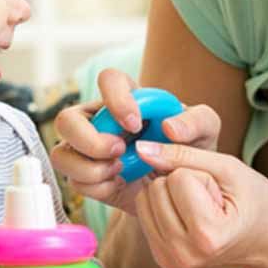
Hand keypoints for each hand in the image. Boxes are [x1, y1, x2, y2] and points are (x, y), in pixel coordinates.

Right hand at [51, 68, 221, 215]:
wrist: (182, 188)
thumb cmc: (191, 149)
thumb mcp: (206, 131)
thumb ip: (198, 120)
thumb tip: (169, 127)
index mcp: (127, 98)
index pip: (108, 79)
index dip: (116, 99)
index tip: (136, 123)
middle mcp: (99, 120)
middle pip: (65, 119)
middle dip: (89, 140)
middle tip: (119, 152)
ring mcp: (87, 150)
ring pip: (61, 154)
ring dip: (90, 167)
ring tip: (120, 171)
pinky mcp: (86, 177)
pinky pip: (75, 182)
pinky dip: (98, 187)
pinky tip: (119, 184)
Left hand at [132, 140, 267, 267]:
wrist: (266, 243)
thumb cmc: (256, 203)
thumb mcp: (229, 169)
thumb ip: (185, 154)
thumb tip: (142, 149)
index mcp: (206, 235)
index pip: (177, 178)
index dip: (201, 175)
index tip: (220, 194)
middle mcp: (183, 254)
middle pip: (156, 188)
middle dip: (182, 182)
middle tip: (210, 201)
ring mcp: (170, 260)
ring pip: (145, 198)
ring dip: (170, 193)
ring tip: (200, 208)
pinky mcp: (161, 258)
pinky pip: (144, 212)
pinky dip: (163, 205)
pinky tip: (188, 216)